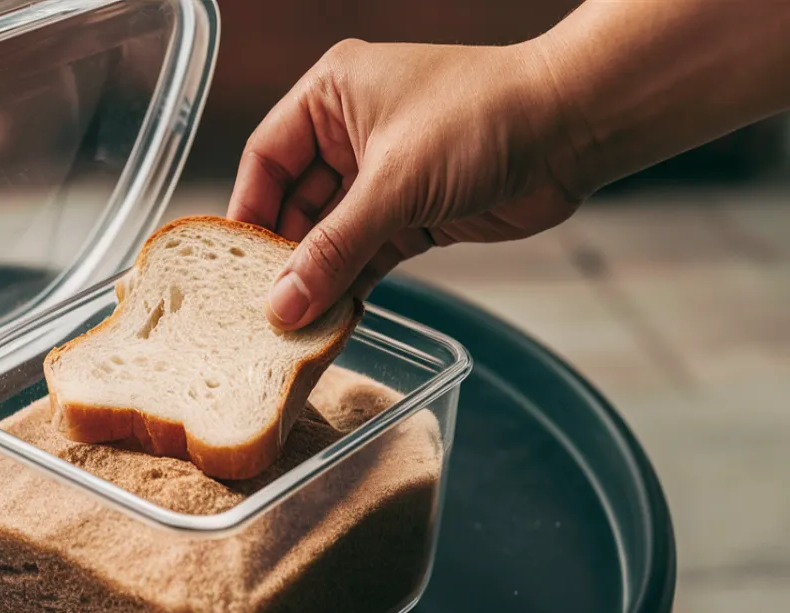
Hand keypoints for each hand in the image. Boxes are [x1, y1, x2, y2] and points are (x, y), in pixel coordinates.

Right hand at [227, 39, 581, 328]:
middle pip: (295, 204)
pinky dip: (353, 283)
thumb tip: (283, 305)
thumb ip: (334, 248)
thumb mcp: (395, 183)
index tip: (232, 266)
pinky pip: (366, 254)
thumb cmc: (484, 117)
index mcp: (332, 96)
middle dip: (283, 255)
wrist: (574, 127)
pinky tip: (335, 316)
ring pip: (331, 235)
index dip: (247, 211)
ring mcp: (383, 176)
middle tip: (264, 309)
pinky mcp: (414, 212)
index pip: (266, 159)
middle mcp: (350, 133)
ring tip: (295, 323)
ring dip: (319, 276)